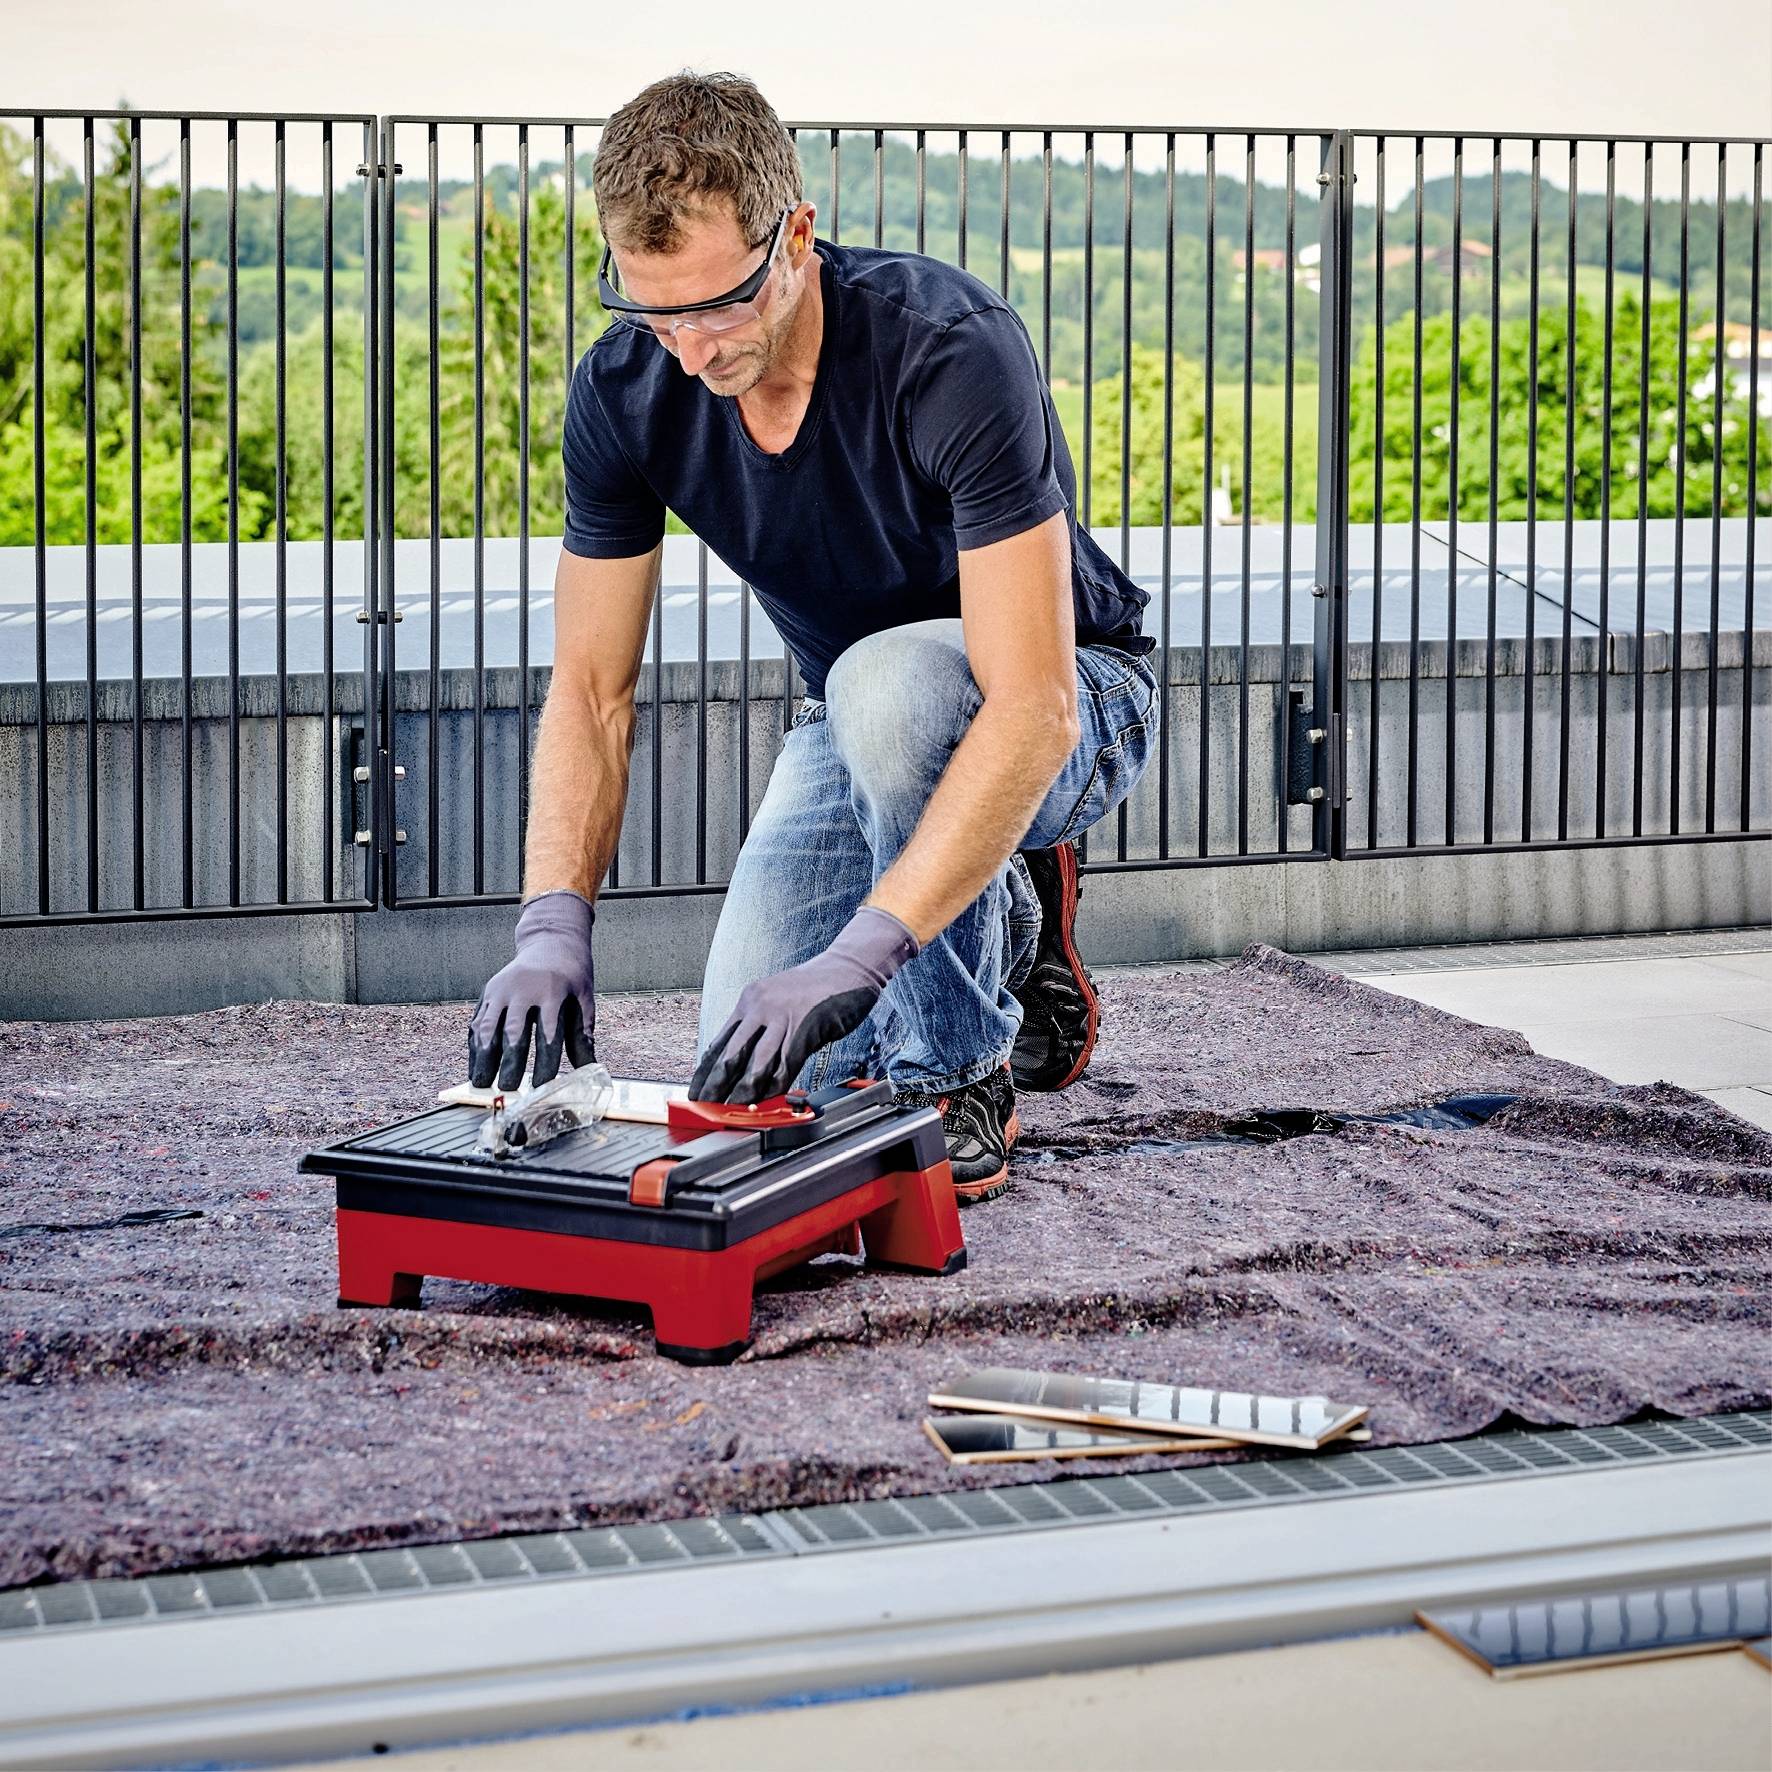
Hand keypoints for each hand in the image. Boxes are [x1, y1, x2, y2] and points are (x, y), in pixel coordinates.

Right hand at [468, 891, 597, 1090]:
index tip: (541, 1085)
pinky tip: (475, 1065)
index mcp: (552, 991)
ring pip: (488, 1026)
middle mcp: (523, 989)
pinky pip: (478, 1020)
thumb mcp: (583, 1000)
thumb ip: (582, 1035)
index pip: (548, 1034)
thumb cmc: (571, 977)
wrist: (550, 943)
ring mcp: (502, 989)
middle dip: (509, 1062)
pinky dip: (475, 1045)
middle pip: (513, 1031)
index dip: (544, 1062)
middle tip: (507, 1087)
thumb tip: (588, 1070)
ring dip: (484, 1057)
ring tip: (483, 1082)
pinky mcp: (489, 991)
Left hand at [691, 906, 919, 1104]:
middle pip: (730, 1054)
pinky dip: (775, 1086)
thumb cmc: (818, 988)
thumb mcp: (779, 1003)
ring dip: (741, 1090)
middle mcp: (759, 1007)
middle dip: (715, 1085)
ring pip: (755, 1062)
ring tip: (730, 1109)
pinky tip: (767, 1099)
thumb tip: (746, 1063)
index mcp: (750, 1000)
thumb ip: (763, 1029)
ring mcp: (781, 1016)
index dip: (705, 1070)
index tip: (696, 1089)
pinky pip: (785, 1064)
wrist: (849, 967)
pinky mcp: (804, 1027)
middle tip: (703, 1105)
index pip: (719, 1041)